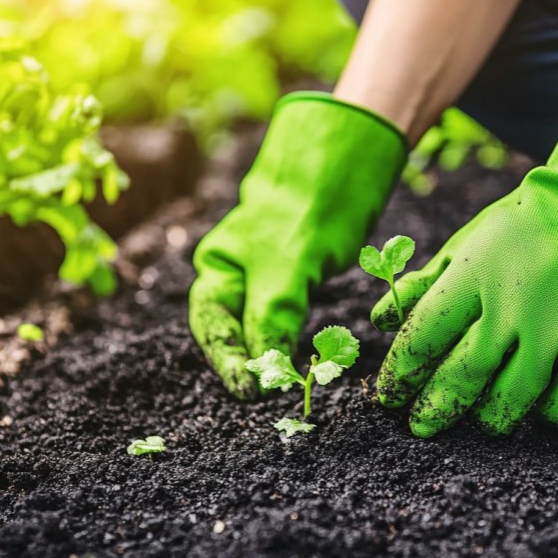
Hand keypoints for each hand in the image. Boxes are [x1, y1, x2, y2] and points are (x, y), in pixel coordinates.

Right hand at [189, 93, 405, 398]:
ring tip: (282, 386)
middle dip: (246, 365)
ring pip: (261, 330)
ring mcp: (265, 277)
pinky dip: (291, 342)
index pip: (214, 325)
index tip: (251, 390)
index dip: (229, 360)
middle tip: (264, 396)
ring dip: (270, 358)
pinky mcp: (295, 280)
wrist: (343, 161)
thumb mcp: (289, 262)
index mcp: (219, 266)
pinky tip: (302, 362)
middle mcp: (235, 274)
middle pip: (232, 332)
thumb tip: (264, 368)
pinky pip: (286, 320)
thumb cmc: (308, 204)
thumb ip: (272, 314)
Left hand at [373, 73, 557, 436]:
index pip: (422, 337)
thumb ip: (424, 283)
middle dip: (435, 409)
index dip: (400, 374)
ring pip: (511, 400)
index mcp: (473, 273)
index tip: (389, 397)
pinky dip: (551, 413)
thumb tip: (378, 322)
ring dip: (489, 418)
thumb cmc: (529, 227)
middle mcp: (512, 304)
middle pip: (462, 376)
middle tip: (421, 427)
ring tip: (482, 420)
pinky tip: (541, 410)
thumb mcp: (470, 242)